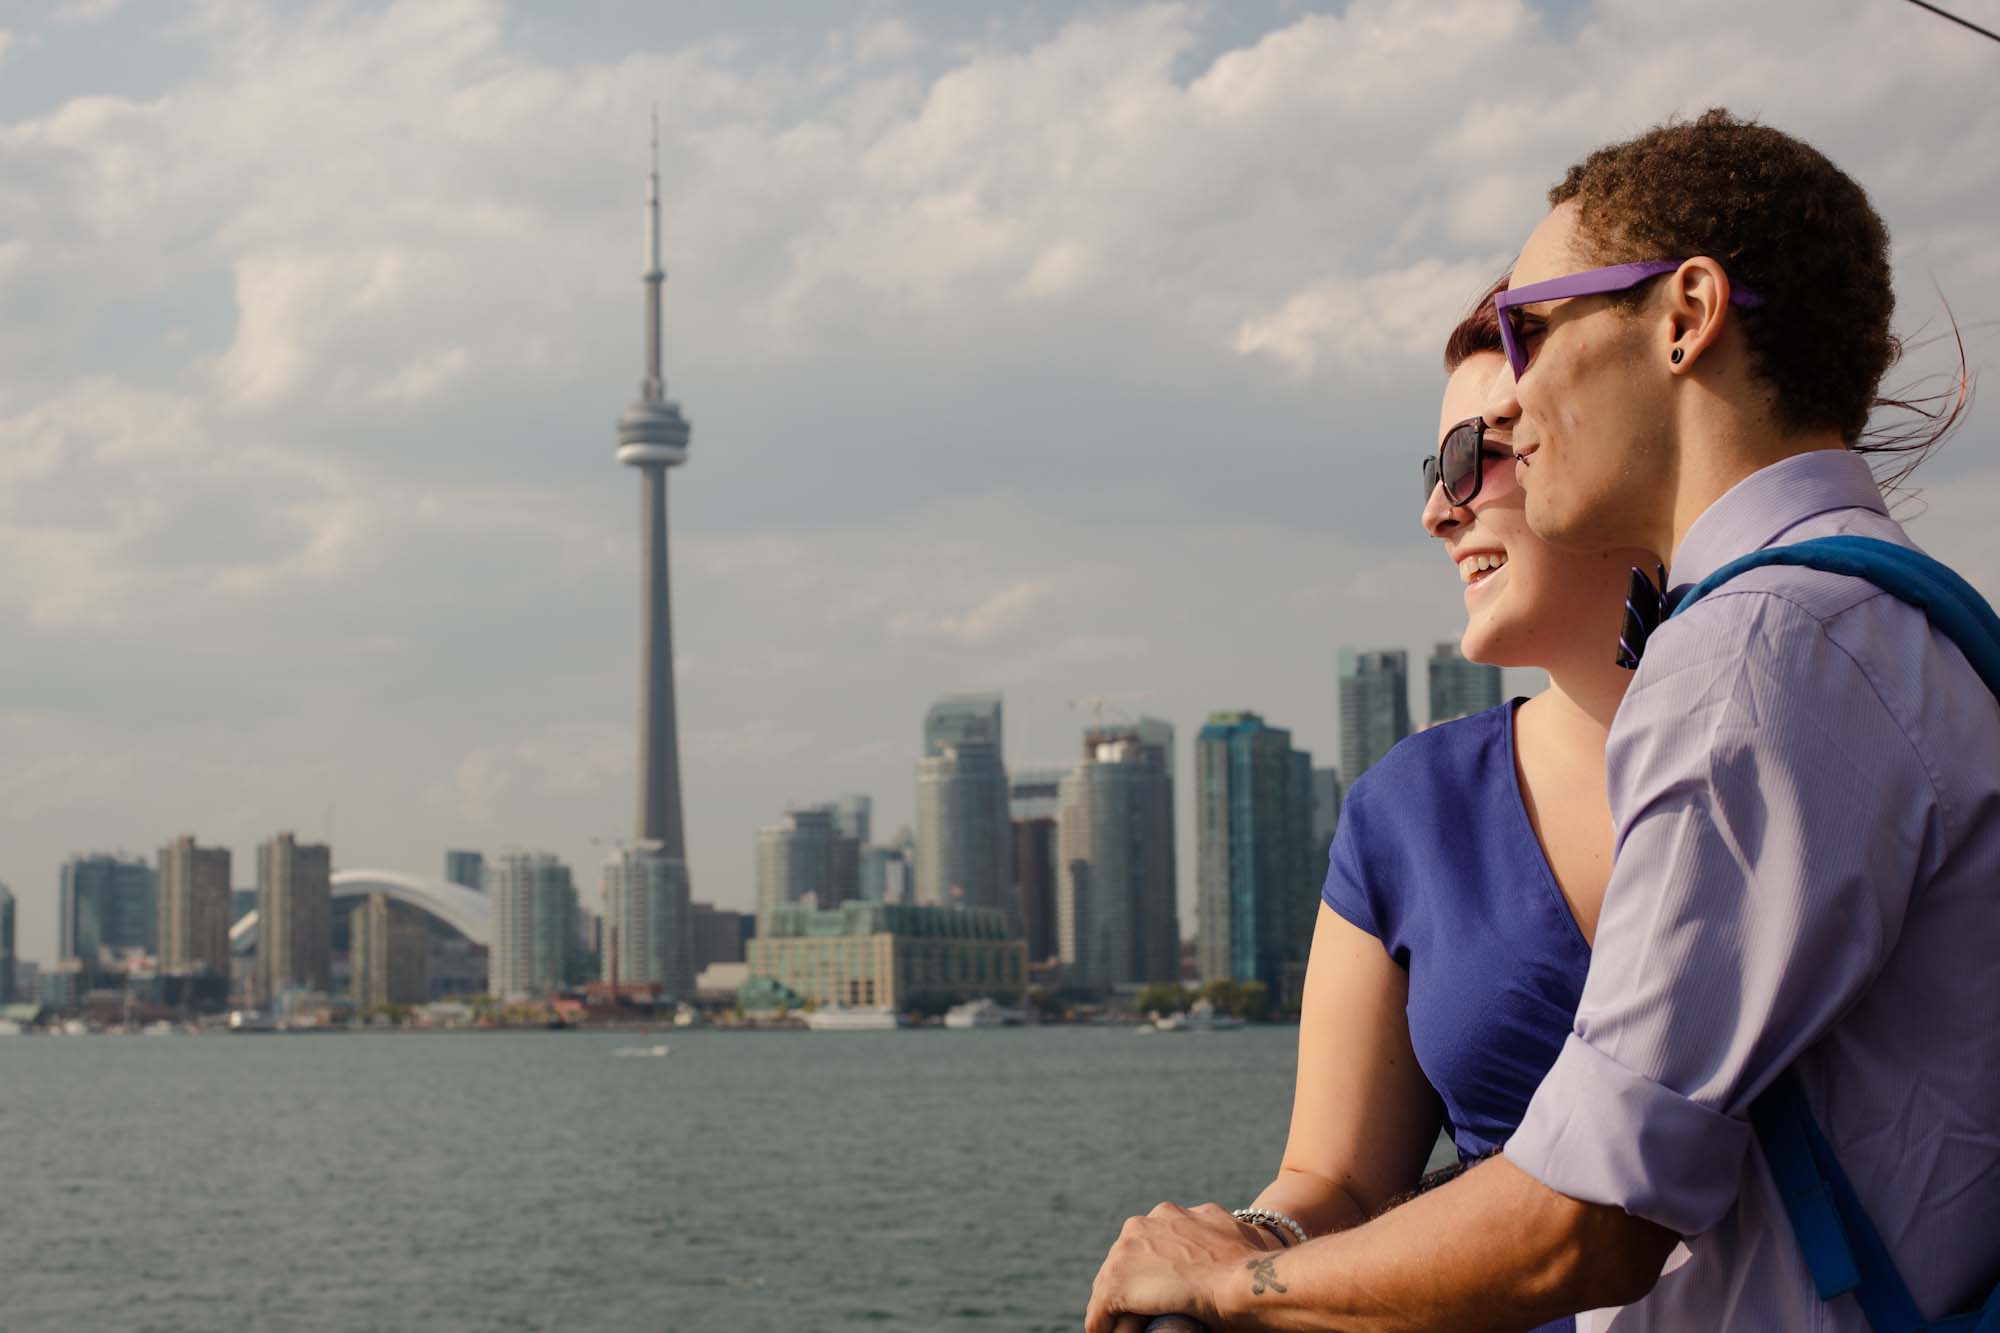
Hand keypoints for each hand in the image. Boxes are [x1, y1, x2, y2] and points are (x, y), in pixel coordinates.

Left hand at [1084, 1202, 1264, 1332]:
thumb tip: (1229, 1256)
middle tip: (1152, 1314)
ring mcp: (1125, 1251)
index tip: (1167, 1293)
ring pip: (1112, 1286)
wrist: (1249, 1281)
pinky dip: (1105, 1328)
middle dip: (1137, 1287)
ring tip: (1136, 1330)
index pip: (1149, 1245)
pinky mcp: (1115, 1282)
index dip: (1157, 1273)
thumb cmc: (1254, 1267)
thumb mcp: (1237, 1236)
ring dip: (1123, 1310)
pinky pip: (1100, 1313)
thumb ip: (1222, 1237)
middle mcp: (1144, 1223)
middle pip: (1127, 1262)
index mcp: (1171, 1213)